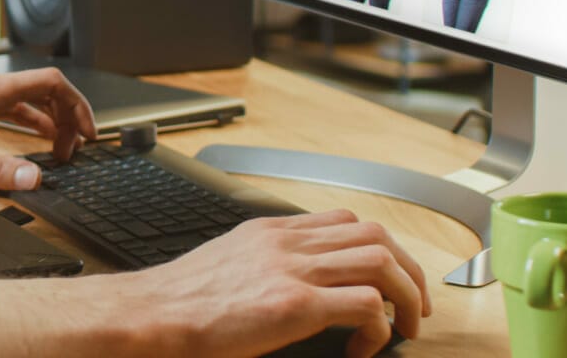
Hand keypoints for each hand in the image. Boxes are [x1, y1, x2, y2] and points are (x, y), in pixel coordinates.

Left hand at [0, 68, 96, 189]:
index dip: (77, 104)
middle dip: (67, 117)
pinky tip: (32, 143)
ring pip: (29, 100)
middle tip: (76, 148)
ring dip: (50, 121)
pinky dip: (30, 123)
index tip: (88, 131)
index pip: (51, 83)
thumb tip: (34, 178)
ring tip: (60, 150)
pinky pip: (12, 109)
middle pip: (45, 91)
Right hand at [113, 211, 428, 357]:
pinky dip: (378, 329)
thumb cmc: (181, 301)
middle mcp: (287, 242)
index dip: (378, 250)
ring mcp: (294, 269)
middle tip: (414, 305)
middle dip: (408, 270)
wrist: (152, 314)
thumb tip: (291, 288)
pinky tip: (362, 350)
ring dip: (406, 295)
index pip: (345, 221)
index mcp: (271, 232)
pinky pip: (366, 306)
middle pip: (376, 234)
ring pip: (381, 260)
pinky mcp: (295, 304)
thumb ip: (263, 264)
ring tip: (405, 327)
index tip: (386, 280)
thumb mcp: (227, 264)